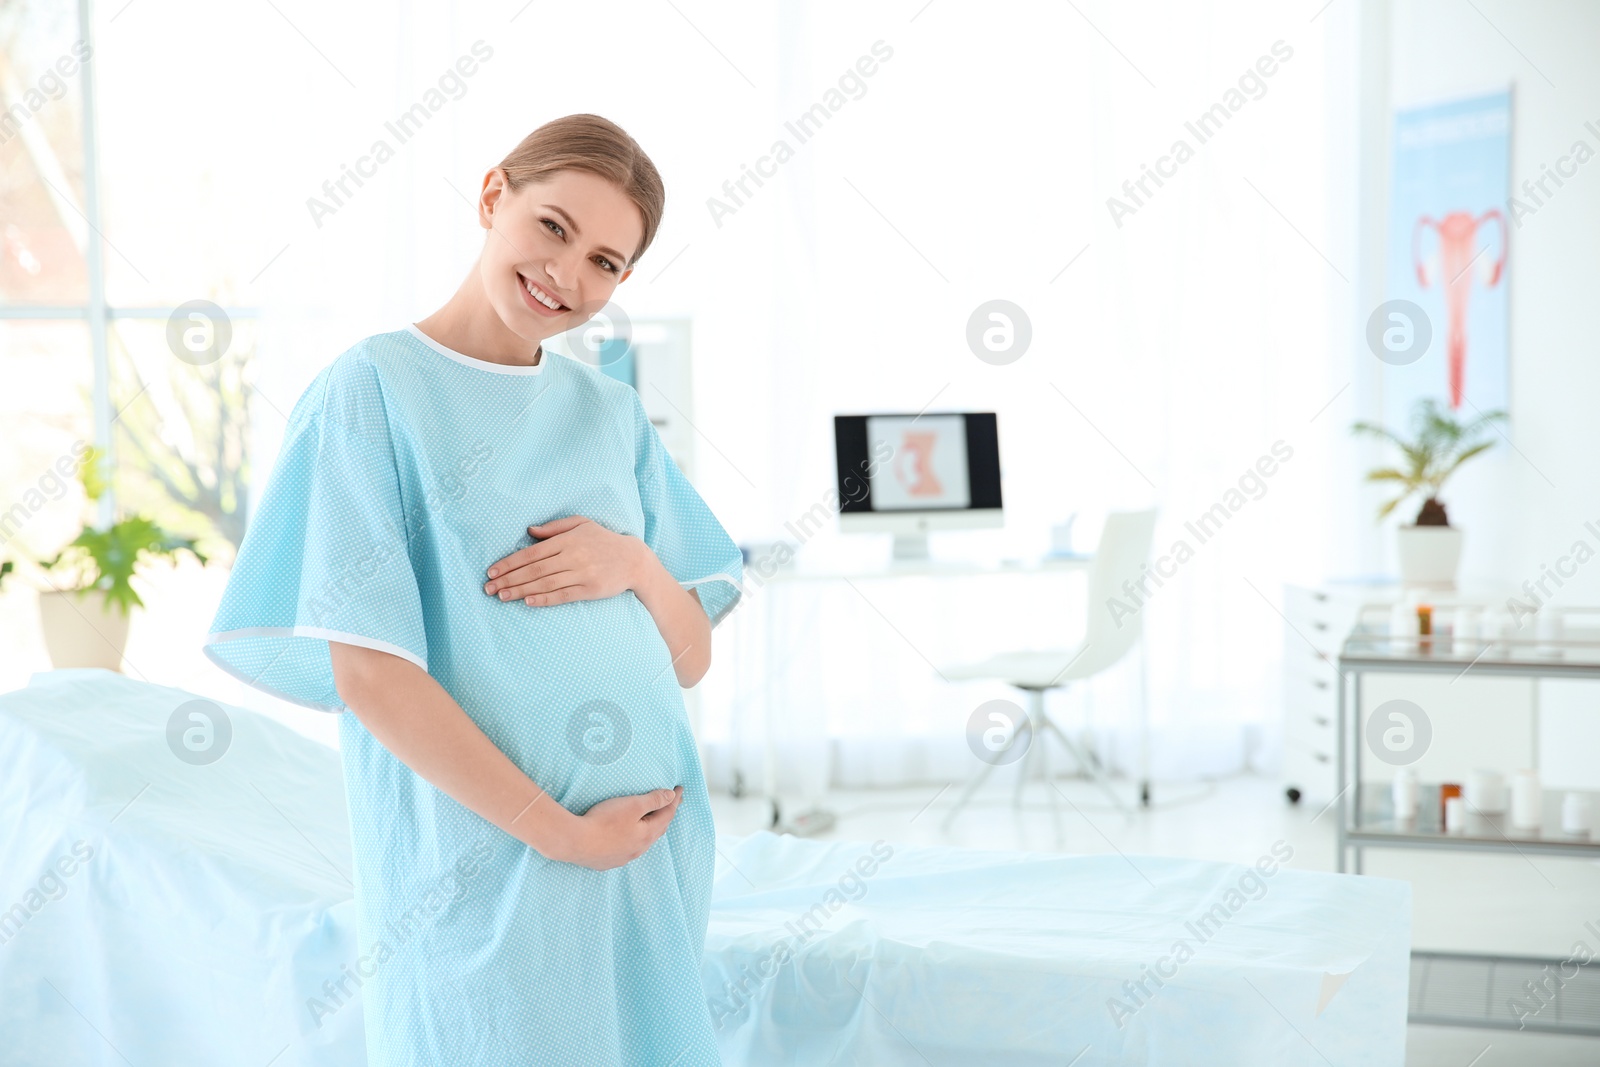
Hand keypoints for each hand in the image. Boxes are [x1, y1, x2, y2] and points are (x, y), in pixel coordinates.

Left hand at [484, 516, 644, 605]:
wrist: (633, 560)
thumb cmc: (603, 540)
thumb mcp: (581, 524)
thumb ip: (554, 527)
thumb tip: (530, 531)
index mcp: (567, 540)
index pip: (532, 553)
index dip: (509, 563)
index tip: (492, 571)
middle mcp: (572, 556)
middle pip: (534, 570)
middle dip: (509, 579)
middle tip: (489, 588)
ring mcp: (581, 574)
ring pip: (544, 584)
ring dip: (520, 591)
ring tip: (502, 596)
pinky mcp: (589, 590)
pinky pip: (562, 595)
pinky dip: (544, 599)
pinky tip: (528, 601)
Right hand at [556, 785, 683, 869]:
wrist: (574, 842)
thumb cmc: (604, 822)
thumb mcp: (632, 805)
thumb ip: (653, 800)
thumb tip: (671, 797)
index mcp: (647, 835)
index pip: (667, 814)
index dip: (674, 800)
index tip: (679, 789)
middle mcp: (638, 849)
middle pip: (657, 829)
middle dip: (665, 814)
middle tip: (671, 802)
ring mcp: (622, 857)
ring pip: (642, 841)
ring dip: (649, 829)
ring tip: (652, 820)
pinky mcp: (607, 861)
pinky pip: (626, 849)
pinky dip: (632, 839)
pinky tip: (626, 838)